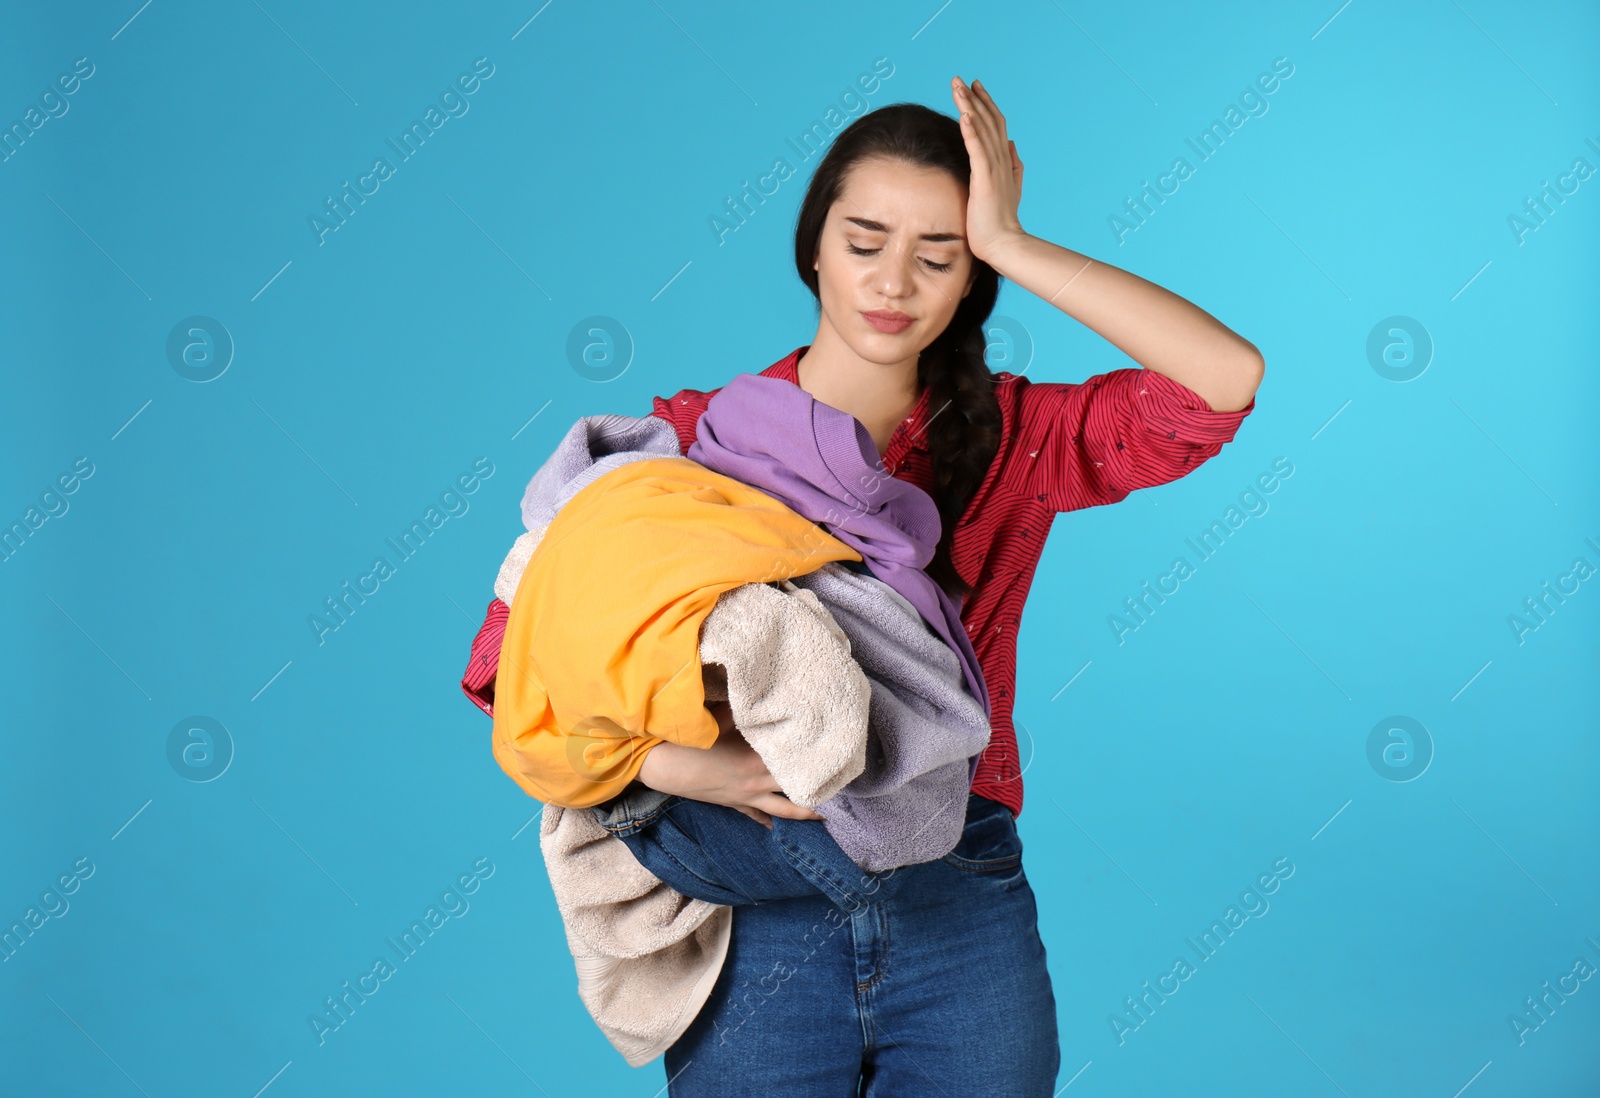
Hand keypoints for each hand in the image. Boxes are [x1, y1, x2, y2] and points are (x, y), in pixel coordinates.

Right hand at [637, 700, 826, 828]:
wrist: (660, 765)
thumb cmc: (690, 740)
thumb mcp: (719, 718)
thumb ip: (744, 708)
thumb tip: (762, 692)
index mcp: (757, 760)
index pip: (796, 763)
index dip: (818, 761)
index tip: (839, 758)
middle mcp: (756, 783)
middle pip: (798, 790)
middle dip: (821, 791)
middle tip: (844, 789)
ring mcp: (745, 797)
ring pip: (783, 809)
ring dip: (803, 813)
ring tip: (826, 817)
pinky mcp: (732, 804)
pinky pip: (755, 815)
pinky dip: (768, 820)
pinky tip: (777, 826)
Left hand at [951, 76, 1025, 266]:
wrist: (1004, 243)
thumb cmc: (999, 221)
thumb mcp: (1008, 188)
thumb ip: (1013, 165)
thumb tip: (1012, 145)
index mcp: (1004, 161)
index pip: (994, 125)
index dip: (985, 104)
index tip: (973, 87)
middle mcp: (1001, 160)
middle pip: (988, 121)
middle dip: (974, 98)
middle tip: (960, 79)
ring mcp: (994, 168)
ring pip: (982, 130)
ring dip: (969, 107)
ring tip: (957, 88)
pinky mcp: (985, 180)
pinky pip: (978, 150)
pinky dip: (971, 132)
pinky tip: (964, 115)